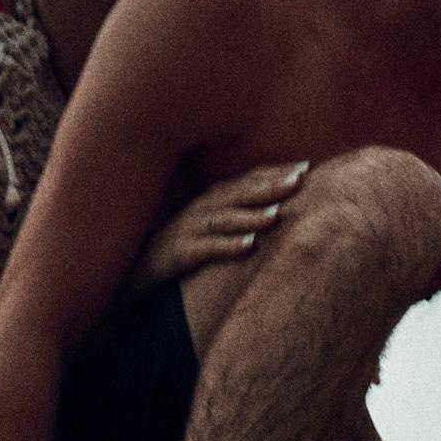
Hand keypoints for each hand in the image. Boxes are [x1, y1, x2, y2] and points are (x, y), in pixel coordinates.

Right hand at [130, 161, 308, 290]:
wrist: (134, 273)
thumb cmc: (179, 249)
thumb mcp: (210, 228)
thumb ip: (237, 216)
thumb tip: (278, 211)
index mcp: (212, 199)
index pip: (247, 180)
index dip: (274, 172)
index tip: (306, 167)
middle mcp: (201, 209)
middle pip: (239, 193)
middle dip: (269, 185)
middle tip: (299, 179)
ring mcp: (188, 230)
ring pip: (224, 218)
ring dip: (251, 215)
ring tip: (277, 214)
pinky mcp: (178, 254)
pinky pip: (206, 249)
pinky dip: (227, 247)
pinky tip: (250, 248)